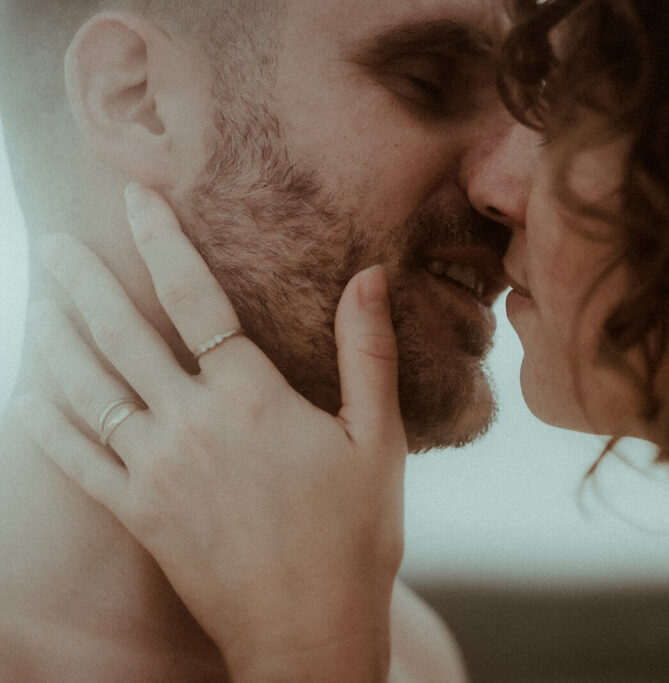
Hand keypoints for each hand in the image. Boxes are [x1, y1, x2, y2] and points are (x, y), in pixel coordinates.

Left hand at [15, 184, 405, 680]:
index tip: (134, 200)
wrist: (310, 630)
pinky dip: (45, 420)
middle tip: (52, 240)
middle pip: (122, 336)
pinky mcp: (137, 513)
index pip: (197, 301)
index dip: (163, 243)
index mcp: (253, 400)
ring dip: (55, 338)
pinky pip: (75, 458)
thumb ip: (367, 352)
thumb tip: (369, 276)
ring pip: (87, 389)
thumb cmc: (356, 535)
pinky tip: (28, 389)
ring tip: (36, 298)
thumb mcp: (378, 438)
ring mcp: (156, 470)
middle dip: (82, 282)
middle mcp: (193, 426)